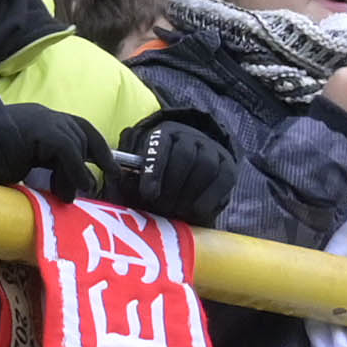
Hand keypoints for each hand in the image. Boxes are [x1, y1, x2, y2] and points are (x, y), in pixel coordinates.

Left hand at [113, 119, 234, 226]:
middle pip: (185, 157)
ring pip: (205, 168)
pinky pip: (222, 180)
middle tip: (162, 208)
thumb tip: (117, 183)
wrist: (193, 165)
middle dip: (171, 186)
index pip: (160, 146)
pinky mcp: (228, 167)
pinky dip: (208, 199)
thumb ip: (128, 175)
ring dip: (189, 194)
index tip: (148, 194)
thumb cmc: (158, 173)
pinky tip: (195, 212)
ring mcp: (213, 150)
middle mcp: (191, 137)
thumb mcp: (140, 169)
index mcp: (165, 133)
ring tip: (176, 211)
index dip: (154, 170)